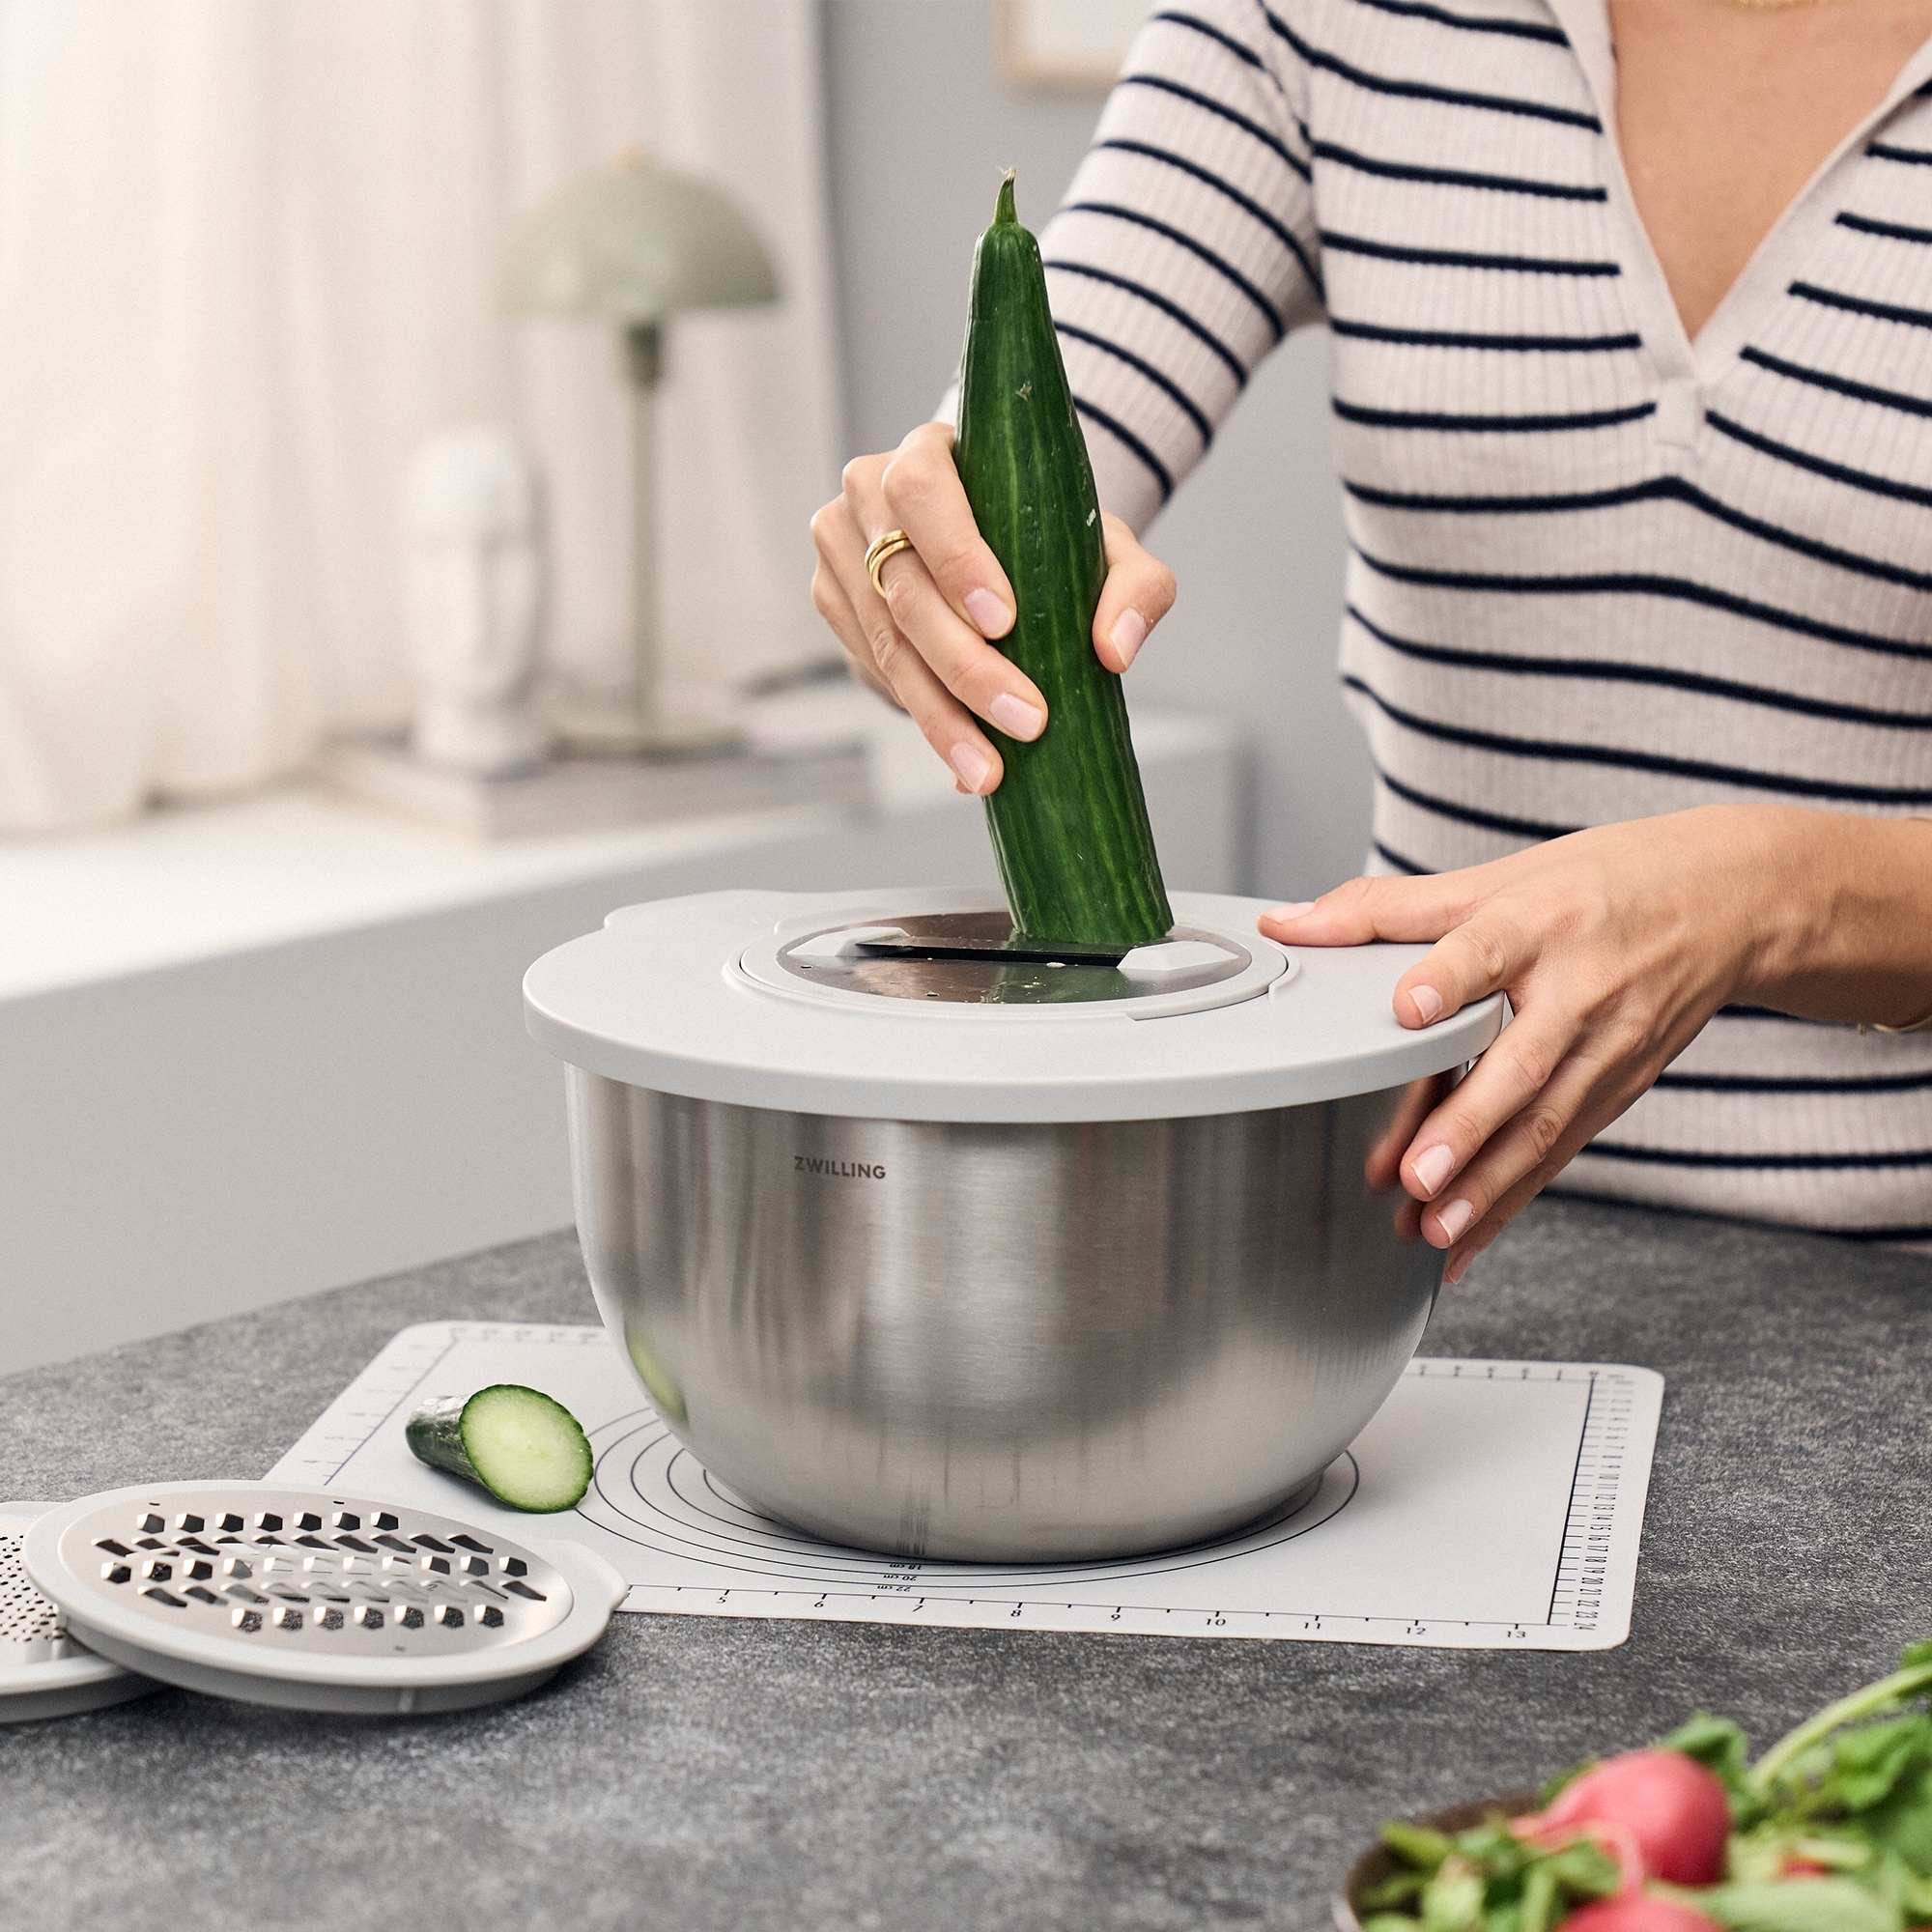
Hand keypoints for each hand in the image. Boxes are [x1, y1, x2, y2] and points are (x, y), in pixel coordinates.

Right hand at [809, 420, 1175, 792]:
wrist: (1001, 545)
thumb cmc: (1047, 535)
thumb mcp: (1108, 548)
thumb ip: (1135, 586)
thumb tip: (1114, 649)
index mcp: (926, 451)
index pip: (921, 491)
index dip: (956, 557)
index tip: (1005, 623)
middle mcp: (868, 495)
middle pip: (902, 585)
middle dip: (965, 665)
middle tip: (1025, 720)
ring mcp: (841, 552)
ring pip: (885, 641)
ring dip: (940, 713)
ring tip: (989, 769)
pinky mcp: (835, 605)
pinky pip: (873, 668)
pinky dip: (922, 715)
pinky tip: (964, 755)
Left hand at [1258, 806, 1931, 1282]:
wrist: (1730, 900)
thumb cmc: (1602, 885)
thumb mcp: (1497, 877)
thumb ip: (1385, 910)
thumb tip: (1286, 924)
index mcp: (1540, 922)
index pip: (1487, 948)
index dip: (1446, 977)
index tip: (1406, 1009)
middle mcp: (1581, 988)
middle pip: (1524, 1062)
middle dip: (1470, 1126)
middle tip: (1417, 1176)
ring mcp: (1610, 1045)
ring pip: (1548, 1124)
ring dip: (1491, 1186)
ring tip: (1436, 1229)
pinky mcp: (1622, 1087)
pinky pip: (1562, 1151)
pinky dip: (1514, 1202)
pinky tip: (1468, 1242)